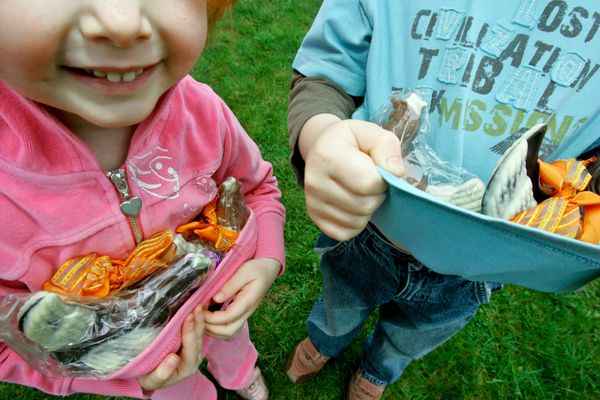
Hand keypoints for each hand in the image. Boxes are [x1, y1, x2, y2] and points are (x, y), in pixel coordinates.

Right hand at [137, 305, 203, 390]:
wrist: (147, 375)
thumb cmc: (148, 377)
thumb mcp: (151, 380)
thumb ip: (162, 373)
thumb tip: (172, 359)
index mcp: (187, 367)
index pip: (191, 348)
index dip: (190, 332)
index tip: (188, 317)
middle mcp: (194, 358)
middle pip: (199, 338)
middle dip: (198, 322)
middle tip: (196, 306)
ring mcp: (194, 349)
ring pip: (200, 333)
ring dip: (199, 318)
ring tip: (198, 304)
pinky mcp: (190, 343)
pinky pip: (195, 330)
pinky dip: (196, 319)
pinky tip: (195, 307)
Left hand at [203, 258, 279, 338]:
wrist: (268, 269)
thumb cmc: (257, 268)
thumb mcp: (244, 271)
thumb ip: (230, 285)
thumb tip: (215, 299)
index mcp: (248, 301)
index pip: (229, 317)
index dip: (211, 317)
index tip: (199, 309)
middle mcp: (247, 312)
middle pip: (229, 331)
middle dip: (211, 328)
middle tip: (198, 317)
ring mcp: (245, 314)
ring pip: (230, 333)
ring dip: (213, 331)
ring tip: (201, 319)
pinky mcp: (241, 313)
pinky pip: (229, 327)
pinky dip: (217, 328)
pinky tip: (208, 319)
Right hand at [299, 115, 403, 240]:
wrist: (322, 148)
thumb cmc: (351, 142)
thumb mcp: (370, 132)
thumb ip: (386, 146)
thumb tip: (395, 173)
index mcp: (327, 156)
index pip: (368, 183)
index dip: (382, 179)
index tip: (377, 170)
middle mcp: (314, 182)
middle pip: (364, 205)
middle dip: (377, 195)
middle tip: (371, 182)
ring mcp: (312, 203)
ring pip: (357, 222)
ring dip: (368, 209)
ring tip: (361, 191)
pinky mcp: (314, 218)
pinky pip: (346, 233)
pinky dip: (356, 223)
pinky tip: (352, 205)